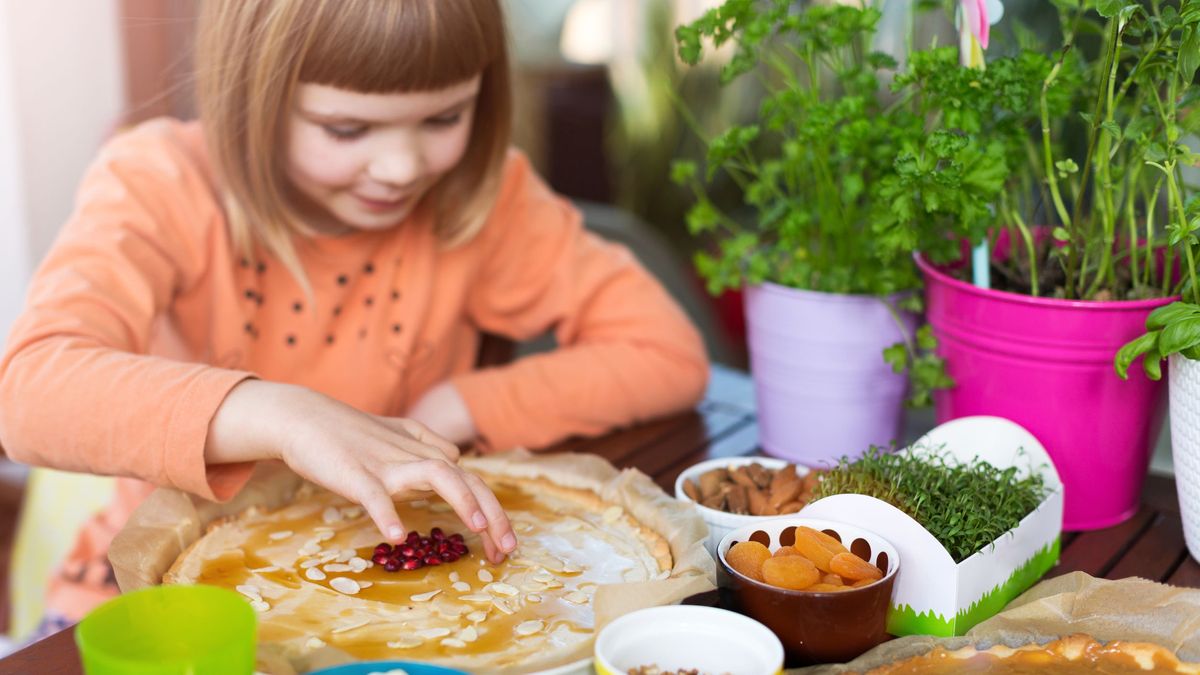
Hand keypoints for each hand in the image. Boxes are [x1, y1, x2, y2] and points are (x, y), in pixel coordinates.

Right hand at [205, 380, 515, 561]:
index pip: (472, 482)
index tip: (504, 546)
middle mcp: (414, 456)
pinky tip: (398, 537)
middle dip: (492, 514)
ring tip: (476, 528)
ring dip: (461, 498)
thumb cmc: (350, 432)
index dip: (494, 513)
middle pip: (466, 479)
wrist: (303, 417)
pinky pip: (375, 494)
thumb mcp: (398, 435)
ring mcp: (385, 463)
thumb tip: (456, 457)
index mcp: (425, 452)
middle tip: (507, 550)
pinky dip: (388, 514)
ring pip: (436, 473)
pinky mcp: (355, 473)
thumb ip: (429, 446)